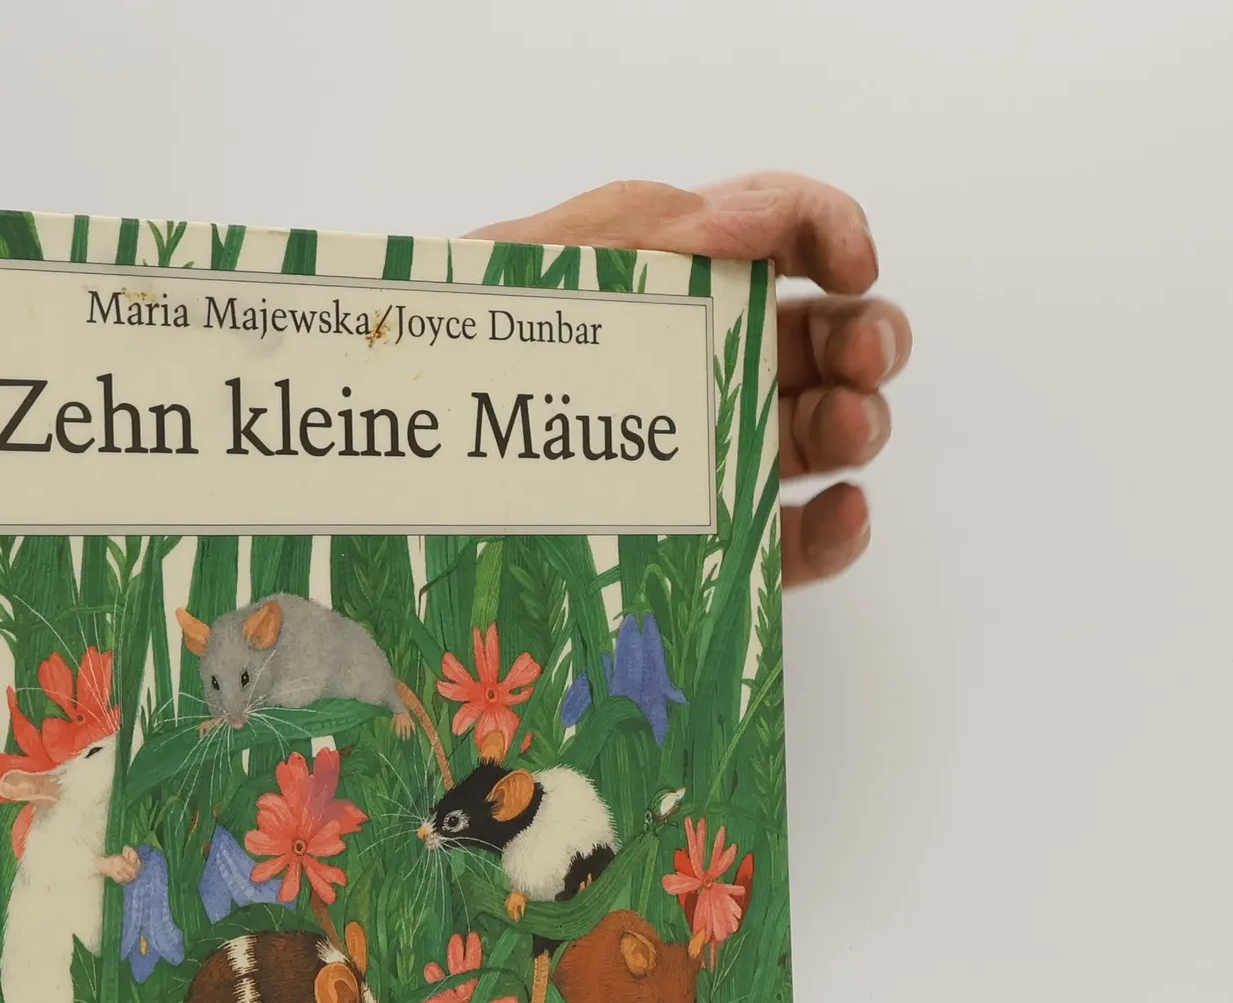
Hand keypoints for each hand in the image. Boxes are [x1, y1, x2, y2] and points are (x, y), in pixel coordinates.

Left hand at [471, 176, 908, 586]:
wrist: (367, 481)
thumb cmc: (434, 368)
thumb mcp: (512, 272)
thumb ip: (624, 223)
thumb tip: (735, 217)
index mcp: (654, 284)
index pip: (771, 234)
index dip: (827, 232)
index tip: (852, 261)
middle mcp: (686, 371)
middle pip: (814, 338)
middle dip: (863, 337)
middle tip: (866, 357)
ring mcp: (694, 464)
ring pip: (813, 435)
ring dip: (856, 423)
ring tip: (849, 431)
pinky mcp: (693, 555)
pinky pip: (785, 545)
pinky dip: (835, 530)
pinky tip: (844, 511)